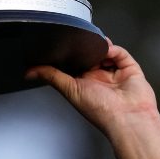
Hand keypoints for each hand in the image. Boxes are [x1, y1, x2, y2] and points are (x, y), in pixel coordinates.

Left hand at [26, 42, 158, 138]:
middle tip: (78, 40)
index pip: (74, 65)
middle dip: (85, 48)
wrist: (127, 117)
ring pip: (105, 52)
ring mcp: (115, 74)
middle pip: (90, 56)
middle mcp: (99, 79)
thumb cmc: (101, 111)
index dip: (69, 55)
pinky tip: (106, 49)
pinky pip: (120, 53)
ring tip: (93, 43)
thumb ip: (51, 76)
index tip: (60, 45)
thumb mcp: (69, 90)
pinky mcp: (130, 69)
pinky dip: (113, 49)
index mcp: (84, 85)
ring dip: (99, 46)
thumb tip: (29, 72)